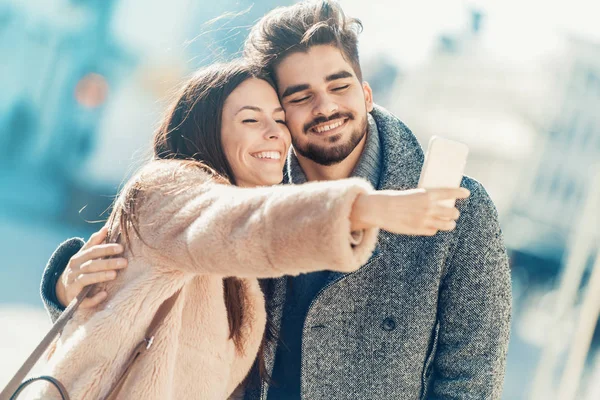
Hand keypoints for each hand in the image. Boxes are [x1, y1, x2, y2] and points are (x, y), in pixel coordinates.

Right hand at [55, 226, 126, 307]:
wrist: (63, 290)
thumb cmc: (80, 268)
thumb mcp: (84, 255)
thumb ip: (95, 242)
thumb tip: (107, 227)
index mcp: (77, 258)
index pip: (92, 251)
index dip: (106, 249)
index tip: (121, 248)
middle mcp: (74, 270)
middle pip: (91, 265)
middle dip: (108, 263)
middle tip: (125, 262)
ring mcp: (72, 285)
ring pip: (86, 280)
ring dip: (100, 276)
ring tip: (114, 275)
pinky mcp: (74, 299)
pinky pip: (84, 300)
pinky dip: (94, 298)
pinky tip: (104, 294)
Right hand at [351, 187, 469, 235]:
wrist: (379, 209)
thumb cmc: (394, 199)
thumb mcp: (412, 194)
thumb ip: (426, 199)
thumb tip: (438, 203)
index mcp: (426, 194)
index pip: (449, 192)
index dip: (460, 192)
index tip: (466, 193)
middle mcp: (428, 207)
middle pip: (452, 212)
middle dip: (454, 213)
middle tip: (453, 212)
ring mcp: (425, 220)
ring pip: (447, 224)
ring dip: (450, 224)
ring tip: (450, 223)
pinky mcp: (419, 229)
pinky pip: (433, 231)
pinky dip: (434, 229)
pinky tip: (432, 226)